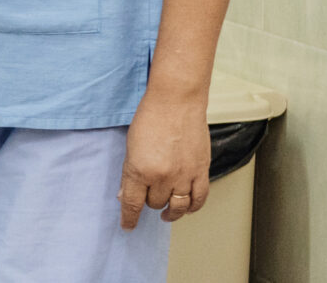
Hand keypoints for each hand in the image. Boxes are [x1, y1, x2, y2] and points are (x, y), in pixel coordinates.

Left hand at [118, 96, 210, 228]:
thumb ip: (129, 173)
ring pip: (177, 206)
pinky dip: (193, 207)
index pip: (132, 203)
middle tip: (148, 197)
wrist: (177, 101)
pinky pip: (199, 199)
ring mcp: (184, 175)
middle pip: (154, 204)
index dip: (129, 218)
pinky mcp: (201, 171)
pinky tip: (187, 207)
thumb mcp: (130, 146)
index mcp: (139, 170)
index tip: (128, 226)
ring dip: (171, 212)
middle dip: (149, 202)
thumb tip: (124, 195)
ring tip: (167, 214)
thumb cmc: (151, 117)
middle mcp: (162, 177)